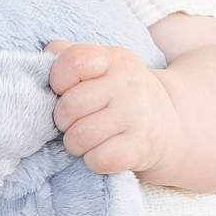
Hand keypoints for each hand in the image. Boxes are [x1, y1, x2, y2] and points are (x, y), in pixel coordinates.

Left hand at [47, 40, 178, 176]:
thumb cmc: (120, 93)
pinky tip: (100, 152)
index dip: (58, 78)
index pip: (74, 60)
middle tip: (73, 121)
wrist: (172, 124)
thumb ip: (69, 54)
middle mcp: (127, 84)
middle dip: (62, 119)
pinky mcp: (141, 147)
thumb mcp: (102, 64)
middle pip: (70, 106)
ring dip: (75, 143)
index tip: (64, 89)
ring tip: (85, 138)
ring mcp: (137, 116)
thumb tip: (43, 57)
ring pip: (80, 136)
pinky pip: (99, 159)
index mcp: (113, 60)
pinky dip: (92, 161)